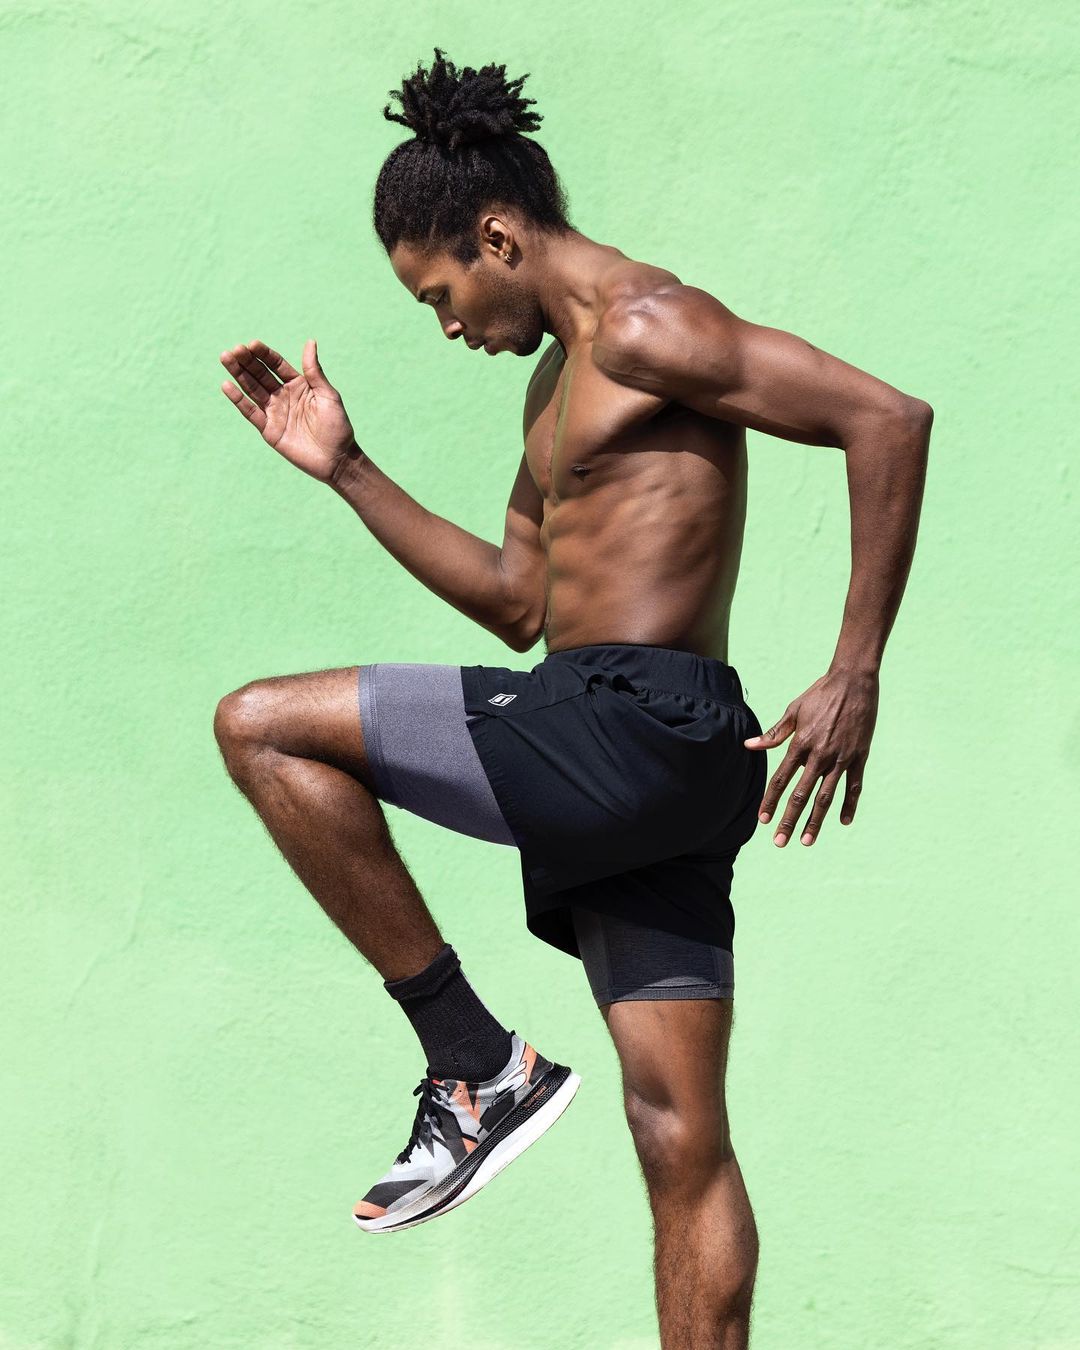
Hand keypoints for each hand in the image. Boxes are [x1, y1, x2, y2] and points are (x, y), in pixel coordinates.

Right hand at [219, 338, 356, 483]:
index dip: (264, 354)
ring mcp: (275, 412)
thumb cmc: (337, 426)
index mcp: (298, 385)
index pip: (277, 364)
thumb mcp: (328, 395)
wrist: (337, 459)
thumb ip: (314, 371)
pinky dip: (238, 400)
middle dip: (247, 361)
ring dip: (238, 374)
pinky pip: (250, 412)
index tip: (252, 344)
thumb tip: (310, 341)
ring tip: (225, 357)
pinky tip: (226, 385)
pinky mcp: (268, 430)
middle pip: (260, 374)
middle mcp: (283, 396)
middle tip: (234, 349)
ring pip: (252, 389)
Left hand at [743, 668, 878, 846]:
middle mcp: (820, 755)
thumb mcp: (794, 710)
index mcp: (801, 744)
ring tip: (807, 841)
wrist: (853, 681)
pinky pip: (854, 786)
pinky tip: (843, 821)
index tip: (762, 820)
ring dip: (816, 821)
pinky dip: (849, 805)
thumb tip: (749, 745)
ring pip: (826, 796)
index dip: (770, 801)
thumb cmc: (820, 693)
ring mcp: (841, 758)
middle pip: (801, 795)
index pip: (781, 780)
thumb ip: (774, 733)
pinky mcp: (860, 756)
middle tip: (780, 842)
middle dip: (789, 820)